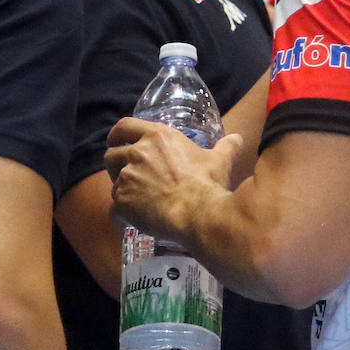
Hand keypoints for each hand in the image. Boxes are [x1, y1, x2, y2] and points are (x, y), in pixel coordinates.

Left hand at [104, 118, 243, 240]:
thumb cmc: (207, 183)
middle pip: (111, 155)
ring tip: (136, 200)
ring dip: (122, 191)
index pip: (124, 126)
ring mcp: (127, 177)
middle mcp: (137, 153)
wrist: (199, 214)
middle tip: (126, 175)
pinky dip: (121, 216)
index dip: (117, 134)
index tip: (116, 141)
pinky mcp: (122, 202)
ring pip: (113, 183)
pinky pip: (114, 210)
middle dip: (115, 165)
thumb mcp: (219, 160)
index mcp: (156, 136)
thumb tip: (238, 138)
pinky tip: (132, 222)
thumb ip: (226, 147)